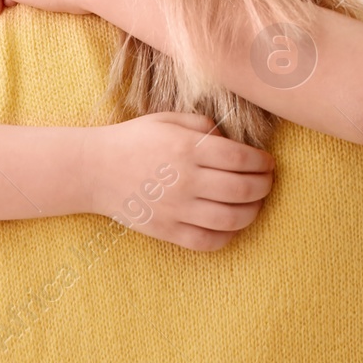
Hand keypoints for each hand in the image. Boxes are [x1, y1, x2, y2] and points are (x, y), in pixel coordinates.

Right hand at [92, 112, 274, 251]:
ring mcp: (176, 209)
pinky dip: (228, 236)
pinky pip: (207, 242)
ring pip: (231, 219)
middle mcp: (186, 180)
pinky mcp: (166, 230)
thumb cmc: (135, 140)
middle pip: (242, 189)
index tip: (268, 162)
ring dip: (253, 212)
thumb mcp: (169, 120)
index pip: (241, 159)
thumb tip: (233, 140)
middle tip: (268, 182)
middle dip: (265, 186)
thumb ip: (204, 126)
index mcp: (188, 148)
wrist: (94, 170)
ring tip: (256, 203)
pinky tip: (232, 225)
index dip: (262, 162)